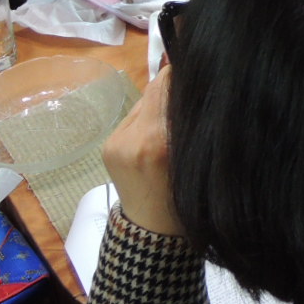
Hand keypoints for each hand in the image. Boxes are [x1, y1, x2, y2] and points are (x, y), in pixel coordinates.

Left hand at [101, 66, 183, 237]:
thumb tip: (187, 81)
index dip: (180, 74)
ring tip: (169, 126)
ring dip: (157, 107)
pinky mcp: (108, 146)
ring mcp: (116, 142)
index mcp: (158, 140)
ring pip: (143, 104)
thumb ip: (186, 118)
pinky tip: (153, 138)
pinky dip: (145, 122)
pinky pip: (132, 120)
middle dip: (171, 90)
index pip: (166, 85)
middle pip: (154, 91)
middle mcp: (133, 137)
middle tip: (188, 95)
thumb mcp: (193, 155)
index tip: (195, 72)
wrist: (152, 231)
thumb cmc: (184, 195)